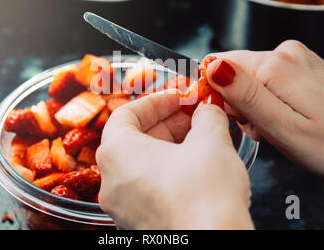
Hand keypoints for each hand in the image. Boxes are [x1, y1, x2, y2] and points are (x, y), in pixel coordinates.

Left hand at [97, 90, 252, 228]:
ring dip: (170, 147)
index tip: (179, 98)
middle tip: (195, 117)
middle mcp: (111, 181)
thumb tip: (208, 108)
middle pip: (134, 138)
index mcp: (116, 153)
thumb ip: (207, 116)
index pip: (126, 113)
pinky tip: (196, 169)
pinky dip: (167, 171)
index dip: (156, 101)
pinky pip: (148, 187)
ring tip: (201, 140)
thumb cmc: (205, 197)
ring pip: (142, 164)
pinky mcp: (139, 223)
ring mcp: (123, 207)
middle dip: (168, 123)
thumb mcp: (212, 142)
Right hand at [203, 40, 323, 179]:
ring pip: (249, 78)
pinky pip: (267, 78)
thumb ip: (245, 96)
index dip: (218, 96)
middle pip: (233, 72)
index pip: (216, 67)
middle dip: (239, 104)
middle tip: (264, 128)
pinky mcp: (302, 64)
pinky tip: (288, 115)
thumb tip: (213, 67)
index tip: (238, 118)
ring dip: (254, 105)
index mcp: (273, 66)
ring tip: (279, 125)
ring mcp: (295, 57)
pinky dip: (269, 100)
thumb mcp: (284, 129)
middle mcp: (284, 53)